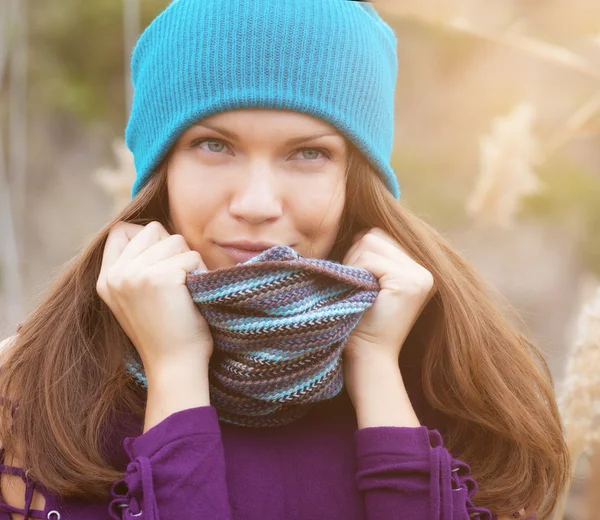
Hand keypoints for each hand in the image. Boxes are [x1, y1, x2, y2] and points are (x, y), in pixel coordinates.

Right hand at [96, 221, 213, 375]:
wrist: (175, 366)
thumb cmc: (167, 332)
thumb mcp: (136, 298)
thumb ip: (135, 266)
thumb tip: (156, 230)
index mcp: (106, 279)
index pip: (122, 230)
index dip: (150, 240)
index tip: (162, 267)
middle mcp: (115, 274)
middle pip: (154, 230)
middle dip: (174, 251)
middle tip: (177, 284)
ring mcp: (134, 274)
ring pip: (176, 240)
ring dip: (189, 262)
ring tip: (185, 292)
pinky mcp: (159, 278)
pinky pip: (192, 256)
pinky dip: (200, 273)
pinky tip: (193, 297)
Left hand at [342, 227, 436, 363]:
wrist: (368, 358)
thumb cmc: (360, 322)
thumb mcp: (370, 283)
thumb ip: (372, 256)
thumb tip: (358, 226)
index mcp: (417, 269)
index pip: (378, 236)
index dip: (358, 255)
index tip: (358, 282)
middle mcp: (424, 270)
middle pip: (373, 235)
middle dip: (355, 257)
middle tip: (357, 287)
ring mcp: (420, 275)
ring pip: (368, 242)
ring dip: (353, 264)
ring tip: (359, 292)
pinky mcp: (408, 281)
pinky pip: (368, 258)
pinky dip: (357, 273)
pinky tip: (363, 295)